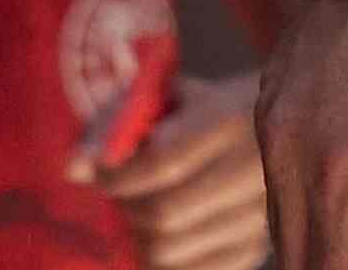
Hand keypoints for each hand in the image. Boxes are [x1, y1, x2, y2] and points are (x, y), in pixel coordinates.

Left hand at [98, 70, 274, 269]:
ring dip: (139, 234)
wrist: (273, 119)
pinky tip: (162, 230)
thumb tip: (74, 169)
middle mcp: (253, 169)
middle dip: (125, 205)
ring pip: (170, 249)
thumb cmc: (198, 107)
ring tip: (140, 208)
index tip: (96, 170)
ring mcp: (258, 215)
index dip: (116, 175)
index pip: (161, 163)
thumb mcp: (163, 94)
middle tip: (118, 191)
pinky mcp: (254, 248)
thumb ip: (116, 123)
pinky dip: (161, 257)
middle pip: (164, 213)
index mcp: (230, 118)